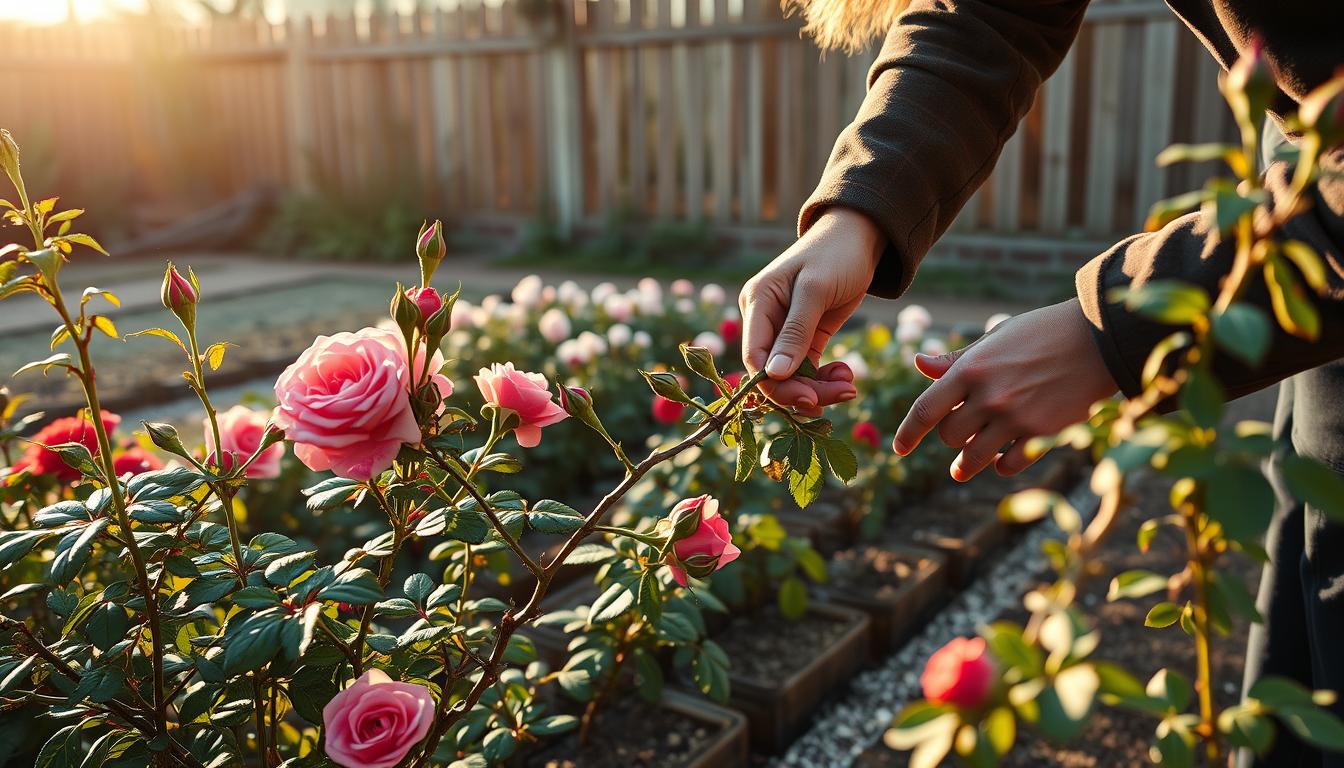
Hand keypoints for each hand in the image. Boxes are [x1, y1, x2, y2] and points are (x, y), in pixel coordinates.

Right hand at [739, 207, 882, 412]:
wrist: (860, 237)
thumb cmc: (835, 254)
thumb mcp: (816, 290)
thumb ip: (795, 332)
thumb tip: (773, 374)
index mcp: (757, 303)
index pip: (754, 357)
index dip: (776, 384)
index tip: (810, 399)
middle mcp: (764, 320)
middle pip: (772, 373)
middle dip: (804, 390)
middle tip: (843, 394)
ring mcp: (783, 331)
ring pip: (792, 376)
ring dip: (820, 389)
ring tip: (849, 386)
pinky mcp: (804, 337)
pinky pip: (807, 370)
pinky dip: (825, 380)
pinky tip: (846, 377)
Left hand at [893, 298, 1118, 480]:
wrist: (1098, 339)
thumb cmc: (1041, 333)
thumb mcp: (994, 339)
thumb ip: (956, 360)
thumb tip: (919, 364)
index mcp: (971, 369)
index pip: (925, 410)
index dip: (908, 433)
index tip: (899, 449)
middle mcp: (988, 397)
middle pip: (950, 436)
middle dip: (950, 436)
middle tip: (960, 431)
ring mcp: (1015, 418)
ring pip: (974, 457)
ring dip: (966, 464)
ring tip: (961, 470)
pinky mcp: (1042, 434)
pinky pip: (1007, 465)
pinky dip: (1000, 465)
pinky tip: (1000, 461)